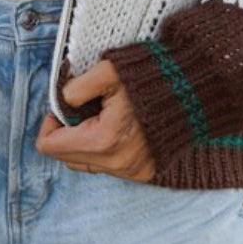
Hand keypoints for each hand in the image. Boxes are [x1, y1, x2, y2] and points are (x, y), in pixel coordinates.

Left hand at [34, 59, 155, 181]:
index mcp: (102, 141)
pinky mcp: (143, 173)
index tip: (62, 104)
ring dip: (84, 142)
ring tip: (99, 115)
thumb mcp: (107, 70)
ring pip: (87, 164)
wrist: (194, 91)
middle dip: (65, 133)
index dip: (49, 122)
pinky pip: (108, 166)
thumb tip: (62, 102)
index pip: (50, 147)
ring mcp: (131, 172)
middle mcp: (116, 164)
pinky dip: (103, 149)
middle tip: (79, 107)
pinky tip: (116, 125)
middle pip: (66, 159)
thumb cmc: (149, 77)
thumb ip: (77, 87)